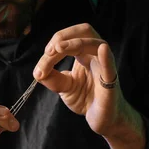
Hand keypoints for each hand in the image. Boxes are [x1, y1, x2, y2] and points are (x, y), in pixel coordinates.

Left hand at [33, 23, 131, 137]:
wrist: (102, 118)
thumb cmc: (86, 99)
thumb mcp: (64, 87)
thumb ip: (52, 78)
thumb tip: (37, 72)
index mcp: (84, 54)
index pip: (67, 40)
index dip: (52, 48)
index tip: (40, 68)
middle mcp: (95, 55)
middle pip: (84, 31)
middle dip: (63, 36)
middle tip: (48, 51)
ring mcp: (105, 66)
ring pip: (95, 43)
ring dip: (74, 43)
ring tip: (57, 49)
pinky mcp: (111, 81)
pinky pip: (110, 66)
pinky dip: (106, 56)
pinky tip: (102, 49)